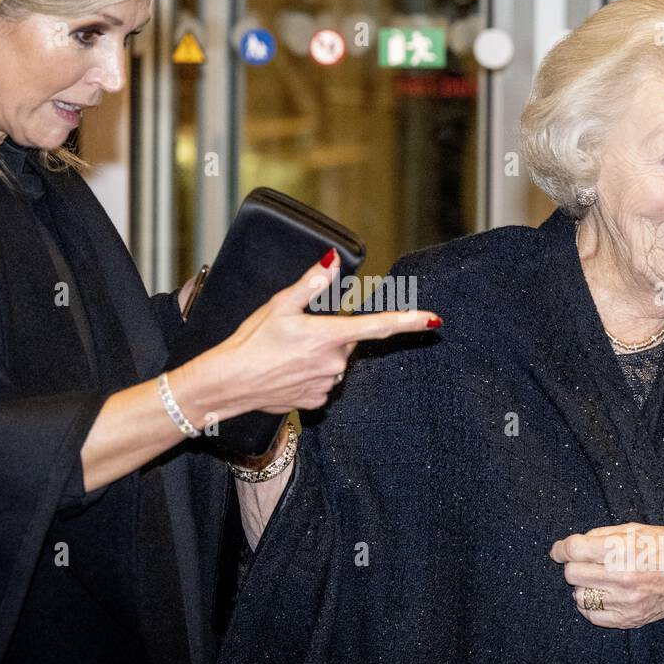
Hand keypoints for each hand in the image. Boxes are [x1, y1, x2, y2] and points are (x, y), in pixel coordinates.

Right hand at [171, 249, 440, 422]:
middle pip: (347, 341)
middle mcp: (334, 362)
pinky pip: (324, 383)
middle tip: (298, 332)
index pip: (379, 326)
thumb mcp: (279, 305)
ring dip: (319, 355)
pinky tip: (287, 371)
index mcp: (329, 335)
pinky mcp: (316, 401)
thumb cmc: (251, 342)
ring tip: (287, 353)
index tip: (433, 319)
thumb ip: (310, 284)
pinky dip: (311, 374)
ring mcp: (327, 384)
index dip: (408, 322)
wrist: (229, 383)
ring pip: (335, 363)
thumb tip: (332, 262)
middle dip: (330, 334)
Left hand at [548, 523, 663, 628]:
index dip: (561, 549)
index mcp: (623, 551)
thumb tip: (572, 544)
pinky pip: (592, 615)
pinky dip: (590, 604)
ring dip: (583, 586)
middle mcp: (623, 578)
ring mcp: (627, 602)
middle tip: (586, 562)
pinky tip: (601, 594)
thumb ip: (602, 535)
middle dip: (574, 565)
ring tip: (598, 578)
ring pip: (579, 596)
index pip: (574, 550)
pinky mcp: (630, 619)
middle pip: (572, 574)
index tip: (559, 550)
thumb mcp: (637, 530)